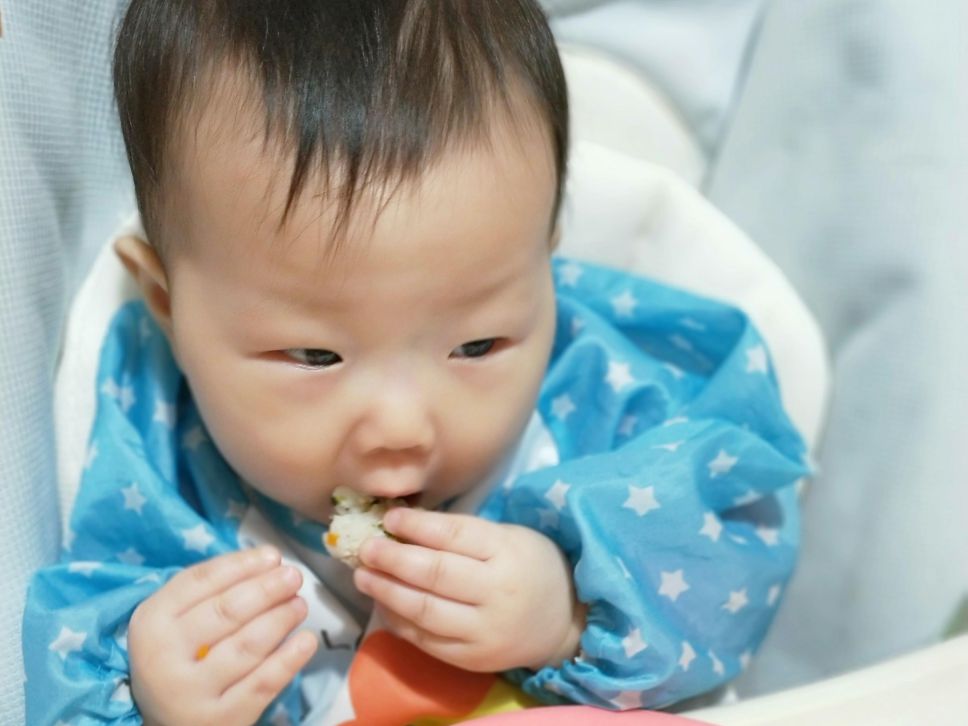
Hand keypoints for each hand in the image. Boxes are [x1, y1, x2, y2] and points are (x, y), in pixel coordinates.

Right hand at [128, 547, 317, 725]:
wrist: (169, 724)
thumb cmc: (181, 658)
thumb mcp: (177, 621)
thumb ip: (212, 590)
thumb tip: (269, 559)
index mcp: (151, 622)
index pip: (199, 581)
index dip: (242, 564)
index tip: (273, 555)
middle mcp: (163, 658)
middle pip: (226, 611)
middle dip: (267, 588)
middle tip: (294, 576)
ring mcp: (190, 693)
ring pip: (247, 645)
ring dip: (281, 618)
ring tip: (300, 604)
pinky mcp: (220, 720)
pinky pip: (262, 683)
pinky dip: (289, 658)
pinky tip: (307, 640)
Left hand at [353, 509, 585, 672]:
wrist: (562, 622)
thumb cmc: (528, 567)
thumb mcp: (508, 537)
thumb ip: (462, 533)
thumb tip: (402, 523)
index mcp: (507, 553)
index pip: (454, 536)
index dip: (417, 525)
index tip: (389, 517)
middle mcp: (496, 593)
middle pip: (435, 574)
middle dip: (393, 559)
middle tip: (365, 547)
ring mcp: (484, 630)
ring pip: (425, 610)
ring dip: (387, 591)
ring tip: (362, 575)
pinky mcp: (472, 659)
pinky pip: (426, 640)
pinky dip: (398, 621)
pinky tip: (382, 604)